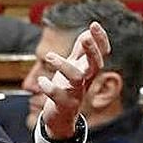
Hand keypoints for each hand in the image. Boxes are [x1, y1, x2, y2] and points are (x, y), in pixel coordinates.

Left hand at [39, 21, 110, 138]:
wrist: (61, 118)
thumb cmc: (67, 89)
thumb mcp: (74, 68)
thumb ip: (81, 51)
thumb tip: (87, 32)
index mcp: (88, 70)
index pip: (101, 53)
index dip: (100, 39)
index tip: (95, 24)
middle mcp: (85, 81)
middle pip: (95, 64)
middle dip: (92, 50)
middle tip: (86, 37)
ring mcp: (75, 93)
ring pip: (77, 78)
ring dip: (64, 66)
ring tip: (49, 56)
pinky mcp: (63, 104)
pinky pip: (58, 96)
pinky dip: (49, 87)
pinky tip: (41, 80)